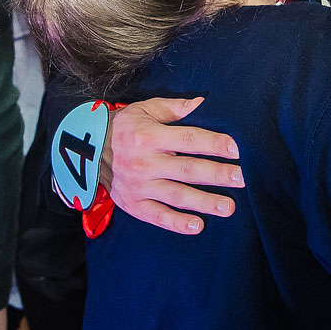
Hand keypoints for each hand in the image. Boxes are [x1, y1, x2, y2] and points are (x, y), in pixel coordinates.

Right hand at [102, 97, 244, 233]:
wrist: (87, 151)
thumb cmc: (126, 127)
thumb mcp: (146, 109)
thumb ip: (175, 108)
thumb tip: (202, 103)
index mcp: (150, 136)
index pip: (188, 139)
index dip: (213, 144)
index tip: (237, 149)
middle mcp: (145, 162)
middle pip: (187, 169)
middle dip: (217, 174)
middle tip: (242, 178)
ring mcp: (139, 185)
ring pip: (176, 195)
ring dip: (204, 202)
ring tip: (229, 207)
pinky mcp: (133, 204)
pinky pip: (156, 216)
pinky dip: (176, 222)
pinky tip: (197, 226)